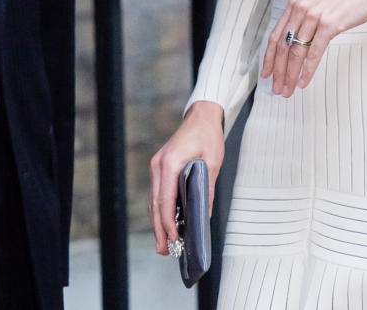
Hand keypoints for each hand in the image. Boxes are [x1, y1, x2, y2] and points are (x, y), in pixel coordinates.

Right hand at [149, 100, 224, 255]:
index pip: (165, 200)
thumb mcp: (213, 162)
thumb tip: (204, 215)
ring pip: (154, 200)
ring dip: (158, 222)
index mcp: (170, 163)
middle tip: (164, 250)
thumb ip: (206, 188)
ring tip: (164, 243)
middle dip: (159, 229)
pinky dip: (161, 209)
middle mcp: (158, 165)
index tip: (174, 239)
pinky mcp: (160, 167)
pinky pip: (158, 192)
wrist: (202, 116)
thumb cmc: (208, 136)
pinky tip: (166, 222)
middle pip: (156, 204)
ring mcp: (157, 166)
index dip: (168, 222)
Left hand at [261, 0, 366, 97]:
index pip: (275, 36)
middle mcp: (301, 9)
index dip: (268, 58)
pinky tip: (304, 81)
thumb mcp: (318, 3)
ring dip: (290, 75)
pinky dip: (308, 70)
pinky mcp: (329, 25)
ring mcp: (314, 17)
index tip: (266, 73)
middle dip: (278, 72)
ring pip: (296, 52)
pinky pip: (314, 52)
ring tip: (288, 90)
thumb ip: (304, 18)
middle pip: (282, 47)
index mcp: (295, 4)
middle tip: (276, 88)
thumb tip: (295, 41)